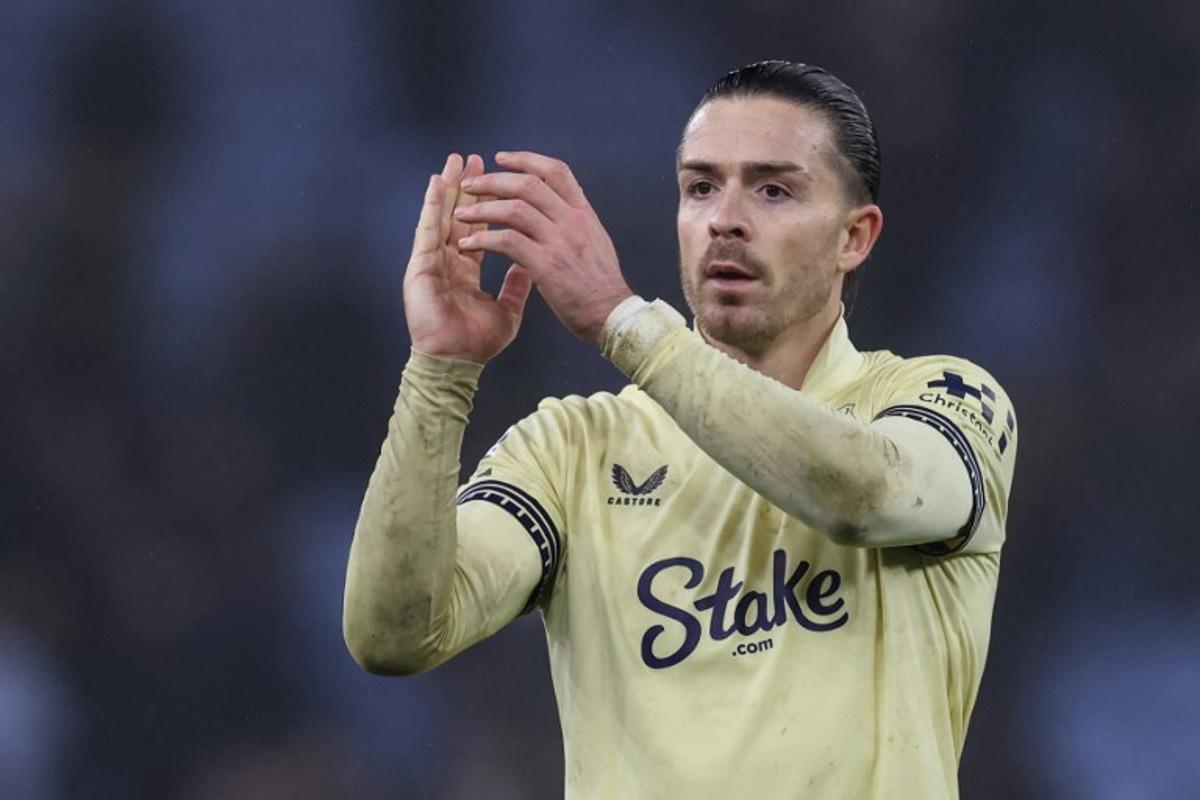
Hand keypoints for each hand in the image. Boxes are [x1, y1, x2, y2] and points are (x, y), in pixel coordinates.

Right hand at [403, 153, 532, 362]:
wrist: (455, 363)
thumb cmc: (475, 343)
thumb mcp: (507, 311)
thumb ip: (517, 286)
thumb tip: (530, 263)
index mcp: (467, 269)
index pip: (480, 229)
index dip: (489, 205)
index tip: (499, 181)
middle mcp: (449, 261)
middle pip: (459, 215)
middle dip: (468, 186)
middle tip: (474, 158)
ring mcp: (433, 262)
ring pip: (442, 216)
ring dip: (448, 188)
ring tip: (455, 161)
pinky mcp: (420, 266)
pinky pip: (427, 230)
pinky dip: (431, 207)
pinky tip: (436, 185)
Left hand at [453, 151, 632, 345]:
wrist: (612, 314)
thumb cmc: (600, 284)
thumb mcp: (595, 240)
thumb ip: (574, 221)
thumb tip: (556, 207)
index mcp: (583, 213)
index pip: (555, 171)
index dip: (525, 160)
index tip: (501, 158)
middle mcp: (572, 221)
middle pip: (528, 184)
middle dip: (493, 180)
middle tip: (470, 186)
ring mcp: (559, 241)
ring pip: (513, 209)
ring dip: (482, 209)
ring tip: (462, 215)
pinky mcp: (546, 265)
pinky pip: (507, 242)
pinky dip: (483, 239)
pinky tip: (469, 244)